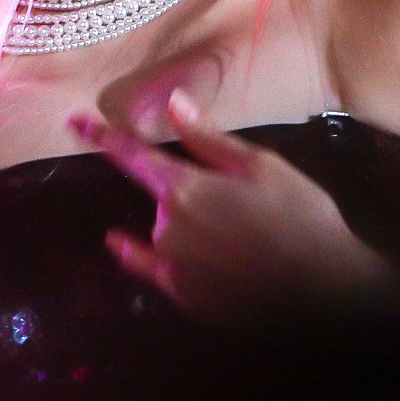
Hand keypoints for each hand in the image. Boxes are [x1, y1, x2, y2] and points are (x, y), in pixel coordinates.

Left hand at [68, 90, 399, 328]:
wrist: (327, 290)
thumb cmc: (300, 217)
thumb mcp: (260, 166)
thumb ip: (208, 138)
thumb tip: (173, 103)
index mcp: (185, 188)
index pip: (130, 155)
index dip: (101, 136)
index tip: (72, 121)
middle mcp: (168, 227)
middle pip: (162, 195)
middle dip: (189, 191)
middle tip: (244, 202)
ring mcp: (173, 267)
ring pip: (166, 231)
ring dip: (187, 224)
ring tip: (241, 233)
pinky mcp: (184, 298)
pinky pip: (152, 269)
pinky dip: (140, 254)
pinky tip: (128, 245)